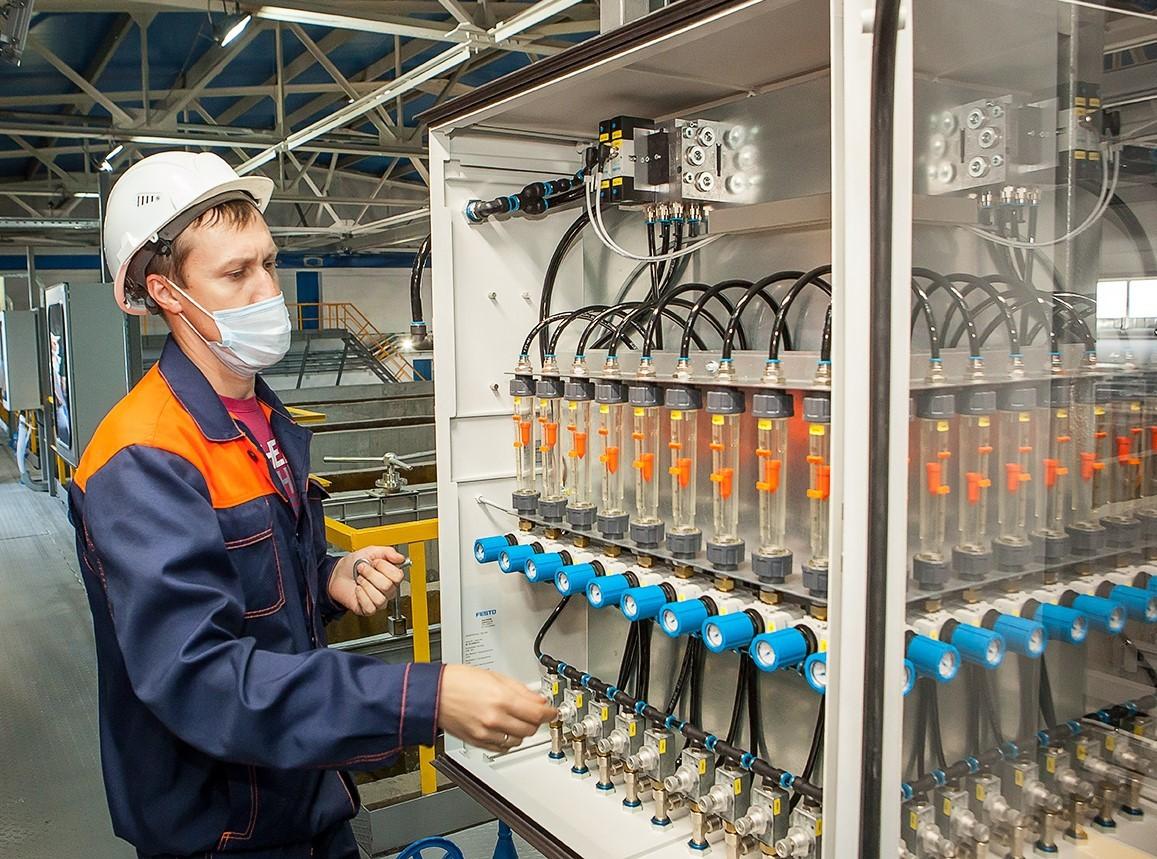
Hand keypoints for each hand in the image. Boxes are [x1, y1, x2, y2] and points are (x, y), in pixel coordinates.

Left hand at [327, 546, 405, 616]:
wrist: (336, 575)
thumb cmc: (352, 564)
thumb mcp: (370, 551)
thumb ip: (387, 552)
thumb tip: (401, 558)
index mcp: (391, 575)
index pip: (398, 576)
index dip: (384, 567)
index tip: (374, 562)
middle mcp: (388, 589)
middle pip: (388, 586)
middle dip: (371, 575)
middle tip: (362, 570)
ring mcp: (379, 600)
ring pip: (380, 598)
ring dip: (365, 586)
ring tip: (359, 580)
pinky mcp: (368, 609)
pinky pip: (370, 607)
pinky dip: (361, 596)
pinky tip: (358, 590)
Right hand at [437, 664, 557, 752]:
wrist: (433, 694)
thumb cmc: (457, 681)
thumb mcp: (495, 676)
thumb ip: (520, 689)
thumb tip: (538, 699)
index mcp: (501, 700)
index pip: (537, 713)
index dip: (550, 713)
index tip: (553, 711)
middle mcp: (495, 719)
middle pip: (530, 729)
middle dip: (535, 721)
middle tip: (534, 713)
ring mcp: (486, 733)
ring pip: (518, 740)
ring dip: (522, 731)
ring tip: (516, 719)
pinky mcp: (478, 742)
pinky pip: (502, 747)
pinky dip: (507, 740)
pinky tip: (504, 728)